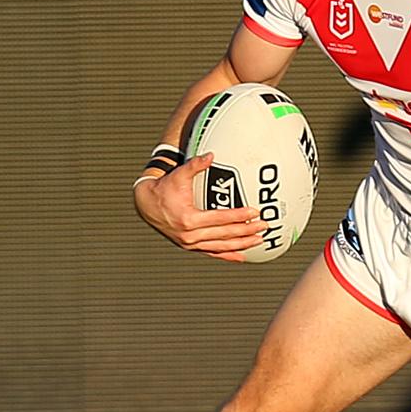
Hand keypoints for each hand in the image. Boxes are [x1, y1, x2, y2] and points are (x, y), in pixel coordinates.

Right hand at [133, 152, 267, 261]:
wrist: (146, 205)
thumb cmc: (164, 188)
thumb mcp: (179, 175)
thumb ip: (195, 165)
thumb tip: (211, 155)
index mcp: (188, 219)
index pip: (220, 218)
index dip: (239, 215)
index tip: (255, 212)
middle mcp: (189, 235)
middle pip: (224, 235)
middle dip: (246, 231)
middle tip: (264, 226)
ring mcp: (189, 243)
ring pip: (220, 247)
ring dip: (241, 245)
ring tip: (259, 240)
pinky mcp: (189, 247)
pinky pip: (212, 252)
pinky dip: (227, 255)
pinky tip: (242, 256)